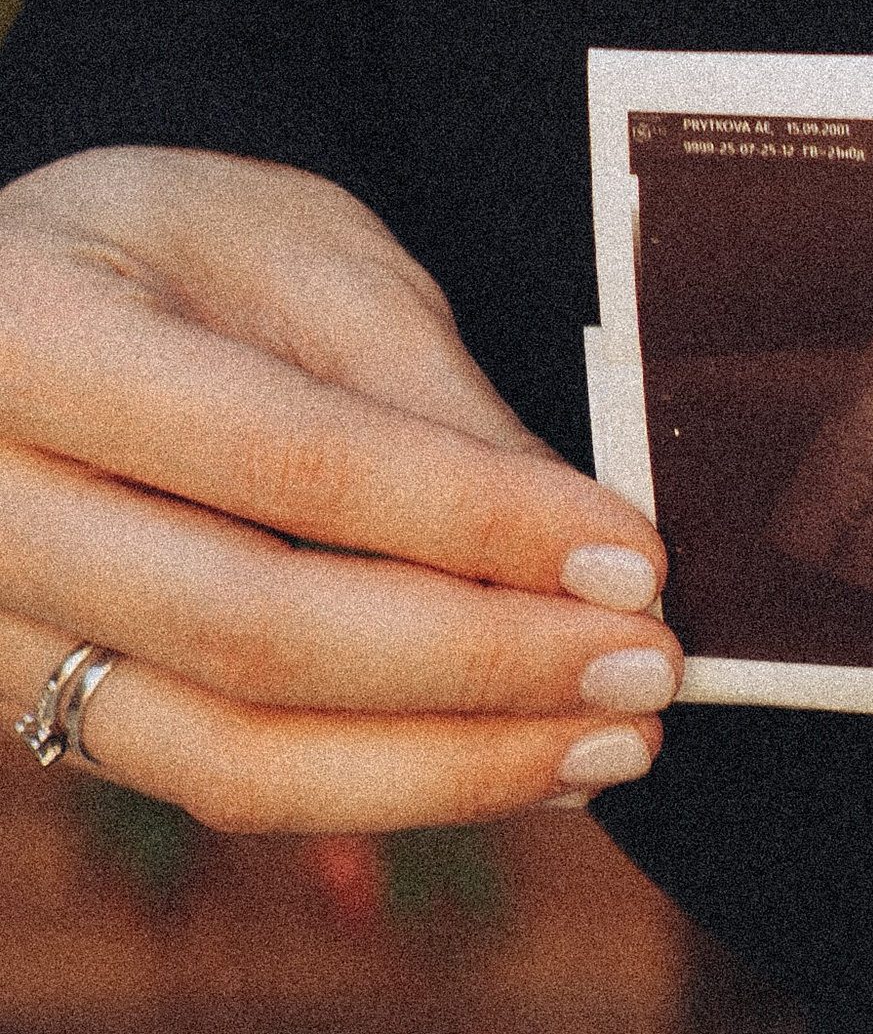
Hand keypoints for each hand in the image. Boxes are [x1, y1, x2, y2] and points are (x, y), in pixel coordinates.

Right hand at [0, 146, 680, 831]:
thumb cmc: (182, 248)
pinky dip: (387, 786)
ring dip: (448, 767)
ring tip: (612, 741)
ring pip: (229, 753)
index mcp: (24, 339)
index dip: (475, 520)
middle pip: (252, 630)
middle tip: (650, 665)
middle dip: (481, 664)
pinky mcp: (39, 711)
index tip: (636, 556)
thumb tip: (595, 558)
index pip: (286, 458)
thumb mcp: (306, 257)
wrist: (26, 301)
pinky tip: (522, 761)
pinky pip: (220, 781)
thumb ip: (428, 404)